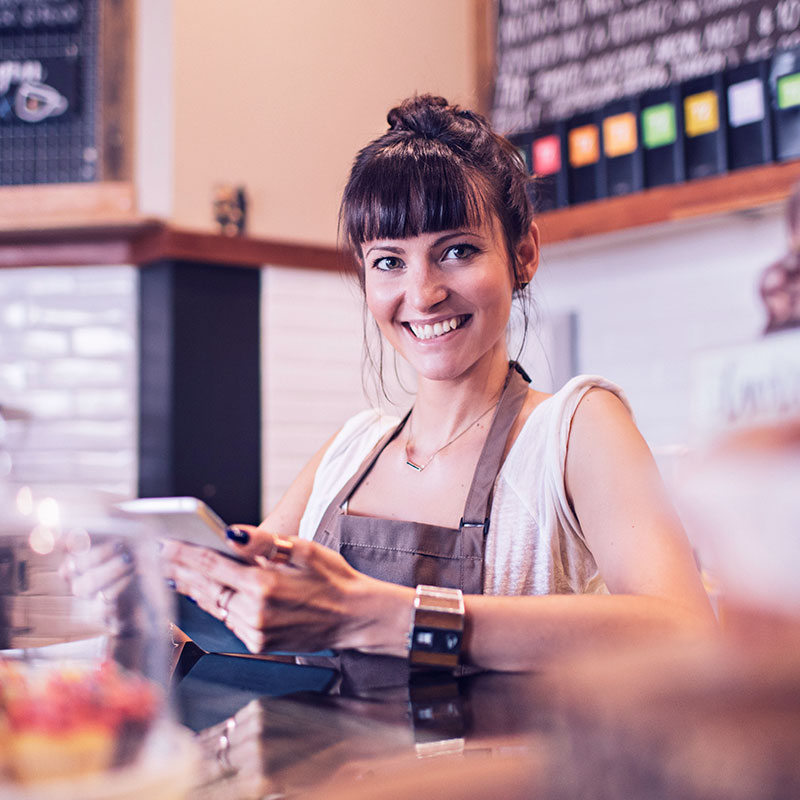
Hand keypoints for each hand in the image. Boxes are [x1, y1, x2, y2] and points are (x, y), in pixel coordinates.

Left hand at [162, 527, 410, 655]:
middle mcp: (255, 613)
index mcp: (264, 586)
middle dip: (182, 570)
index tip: (165, 543)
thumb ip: (264, 542)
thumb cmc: (333, 578)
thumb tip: (232, 533)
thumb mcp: (304, 550)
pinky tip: (208, 592)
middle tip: (161, 556)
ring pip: (215, 606)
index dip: (184, 554)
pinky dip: (217, 604)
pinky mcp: (259, 644)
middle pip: (207, 588)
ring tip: (177, 572)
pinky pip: (229, 620)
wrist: (355, 616)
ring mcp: (255, 633)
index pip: (212, 566)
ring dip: (196, 588)